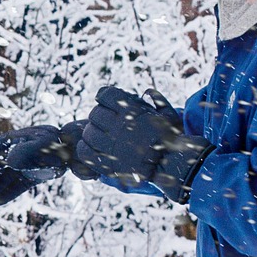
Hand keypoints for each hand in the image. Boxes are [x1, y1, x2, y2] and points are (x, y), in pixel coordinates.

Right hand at [0, 121, 87, 204]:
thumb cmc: (58, 146)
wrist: (75, 153)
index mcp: (17, 139)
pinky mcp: (30, 176)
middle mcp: (17, 152)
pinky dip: (6, 193)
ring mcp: (24, 165)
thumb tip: (10, 161)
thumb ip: (27, 151)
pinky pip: (15, 186)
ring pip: (3, 177)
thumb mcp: (43, 146)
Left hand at [75, 87, 212, 202]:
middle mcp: (118, 126)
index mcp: (131, 111)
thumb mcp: (169, 116)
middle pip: (94, 114)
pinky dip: (85, 148)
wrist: (169, 165)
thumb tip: (147, 91)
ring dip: (91, 132)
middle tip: (103, 121)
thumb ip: (159, 101)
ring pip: (88, 132)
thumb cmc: (171, 139)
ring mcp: (110, 145)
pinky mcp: (106, 163)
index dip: (103, 96)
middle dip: (98, 116)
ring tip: (99, 135)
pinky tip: (91, 147)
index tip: (105, 102)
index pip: (105, 94)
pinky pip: (84, 152)